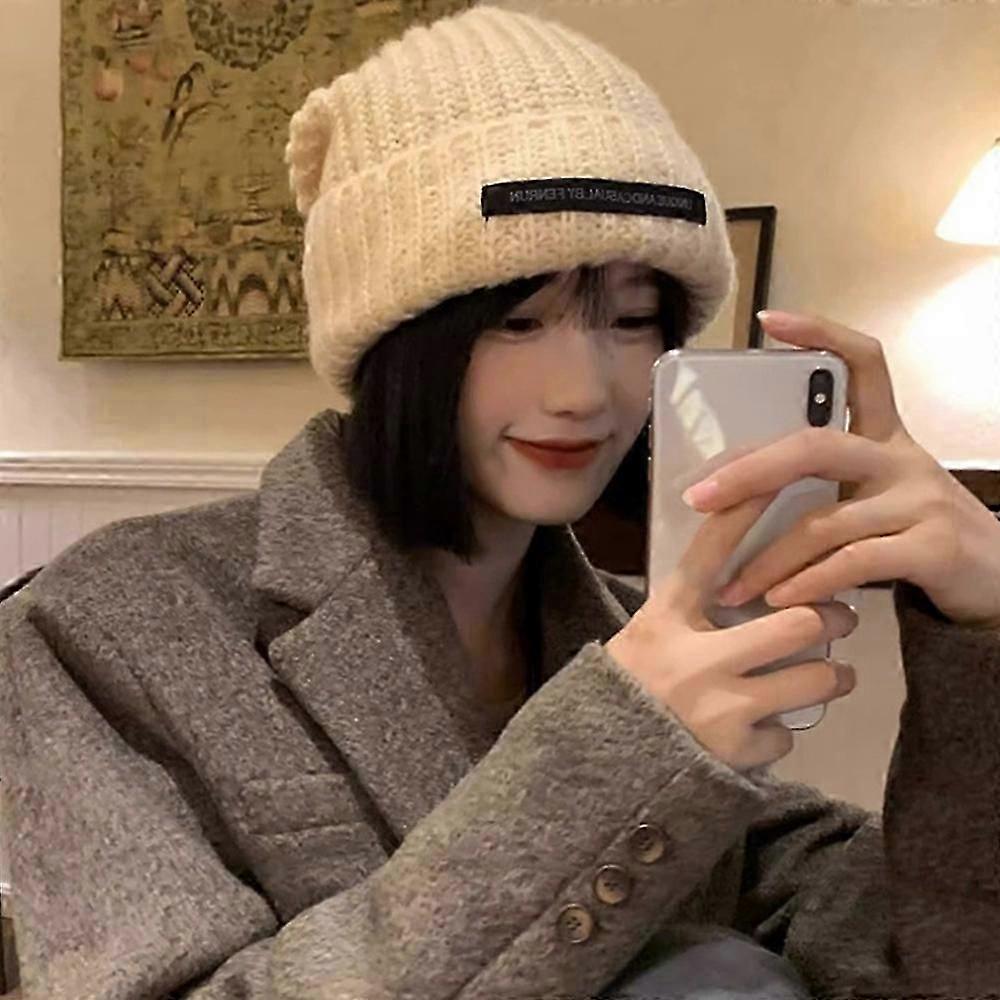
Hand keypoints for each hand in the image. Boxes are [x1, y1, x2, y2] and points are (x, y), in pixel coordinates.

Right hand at [606, 491, 858, 772]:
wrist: (605, 764)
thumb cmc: (630, 685)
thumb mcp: (651, 632)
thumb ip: (692, 605)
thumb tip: (746, 570)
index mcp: (667, 618)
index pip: (709, 553)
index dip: (745, 511)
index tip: (777, 477)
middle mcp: (694, 657)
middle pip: (798, 622)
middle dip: (829, 619)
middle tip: (837, 619)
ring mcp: (719, 708)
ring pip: (814, 678)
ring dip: (828, 676)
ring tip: (828, 675)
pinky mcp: (736, 753)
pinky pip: (789, 733)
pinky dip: (782, 730)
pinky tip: (764, 727)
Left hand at [682, 311, 999, 630]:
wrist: (995, 583)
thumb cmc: (916, 536)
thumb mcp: (876, 498)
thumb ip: (824, 488)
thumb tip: (733, 495)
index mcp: (886, 437)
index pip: (863, 364)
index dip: (820, 335)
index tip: (770, 321)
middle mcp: (901, 459)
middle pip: (816, 446)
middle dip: (748, 472)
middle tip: (699, 498)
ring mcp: (920, 500)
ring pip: (823, 521)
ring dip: (767, 559)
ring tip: (730, 586)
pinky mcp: (933, 546)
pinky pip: (852, 562)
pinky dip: (807, 584)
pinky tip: (779, 601)